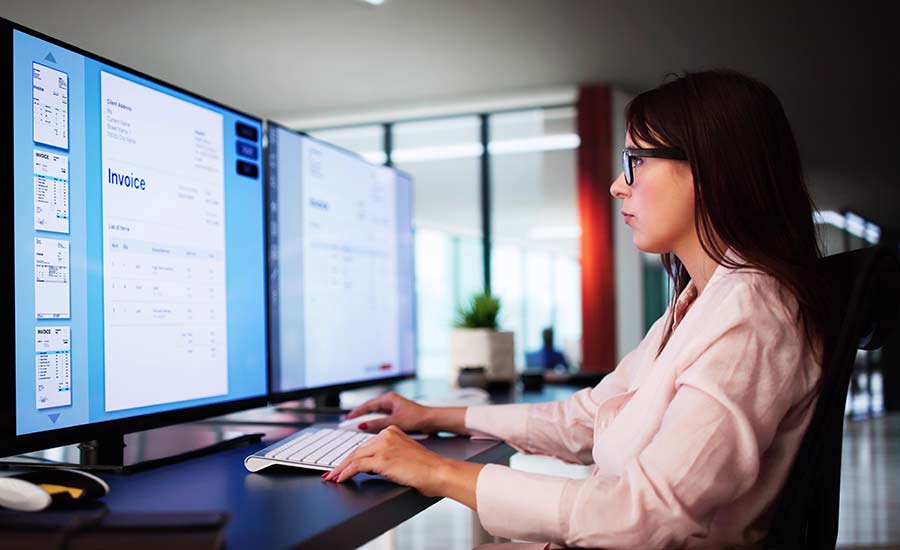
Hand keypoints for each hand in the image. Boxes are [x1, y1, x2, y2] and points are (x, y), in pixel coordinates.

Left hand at [323, 426, 446, 495]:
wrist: (437, 472)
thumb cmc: (427, 468)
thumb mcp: (404, 455)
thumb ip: (388, 455)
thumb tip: (370, 466)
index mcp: (391, 431)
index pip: (365, 444)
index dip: (352, 456)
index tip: (342, 464)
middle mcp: (386, 435)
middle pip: (357, 450)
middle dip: (342, 463)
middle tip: (332, 472)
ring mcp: (383, 446)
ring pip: (354, 456)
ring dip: (340, 469)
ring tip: (332, 477)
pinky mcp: (381, 458)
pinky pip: (356, 465)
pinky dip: (345, 473)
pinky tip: (340, 479)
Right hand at [345, 391, 432, 432]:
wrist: (432, 421)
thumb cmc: (418, 417)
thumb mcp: (395, 421)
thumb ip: (377, 423)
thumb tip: (362, 425)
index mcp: (389, 399)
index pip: (367, 405)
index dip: (356, 412)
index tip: (347, 419)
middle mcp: (390, 402)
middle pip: (370, 409)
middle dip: (360, 416)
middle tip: (349, 424)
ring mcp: (393, 409)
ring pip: (376, 415)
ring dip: (368, 421)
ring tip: (358, 428)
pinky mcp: (397, 416)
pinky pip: (382, 419)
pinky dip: (375, 424)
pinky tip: (372, 431)